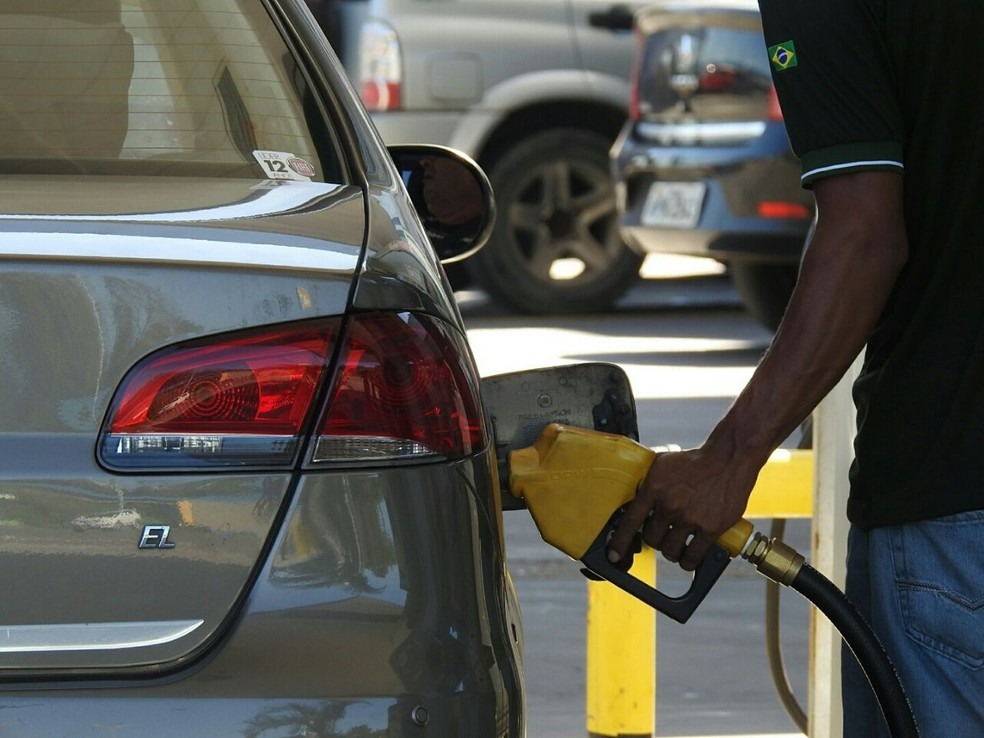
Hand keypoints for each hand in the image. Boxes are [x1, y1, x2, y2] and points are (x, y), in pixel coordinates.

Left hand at [606, 446, 756, 570]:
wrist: (728, 458)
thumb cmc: (695, 461)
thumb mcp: (663, 465)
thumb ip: (648, 482)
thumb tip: (634, 495)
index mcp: (654, 489)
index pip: (630, 522)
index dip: (619, 542)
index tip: (614, 555)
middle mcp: (669, 505)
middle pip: (651, 539)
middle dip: (654, 540)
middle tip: (661, 535)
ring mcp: (690, 518)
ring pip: (670, 550)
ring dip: (671, 551)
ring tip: (675, 544)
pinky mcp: (710, 529)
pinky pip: (692, 557)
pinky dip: (688, 562)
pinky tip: (688, 558)